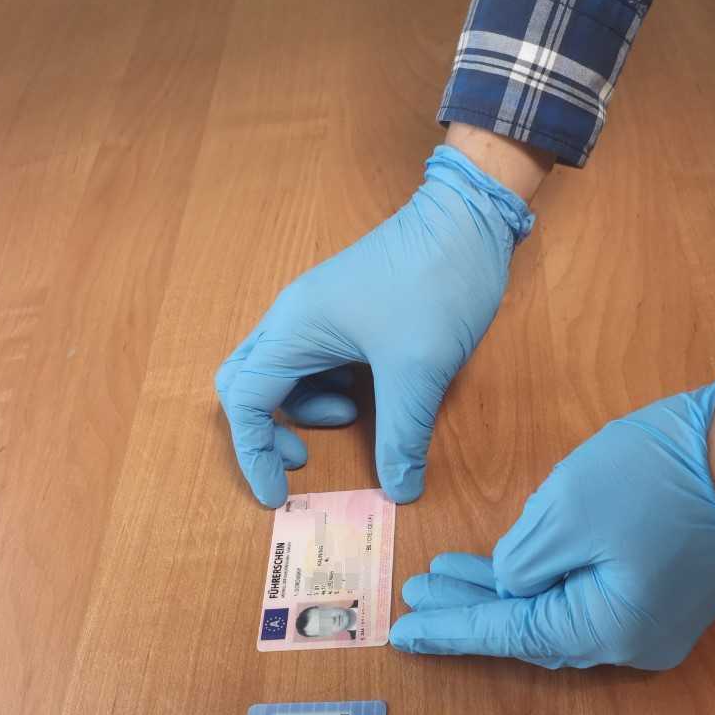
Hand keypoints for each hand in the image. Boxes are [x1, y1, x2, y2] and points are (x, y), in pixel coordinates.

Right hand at [215, 145, 533, 506]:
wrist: (469, 218)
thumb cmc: (436, 283)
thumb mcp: (419, 371)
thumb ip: (403, 436)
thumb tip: (400, 490)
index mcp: (295, 329)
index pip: (245, 401)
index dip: (255, 455)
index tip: (281, 496)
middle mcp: (293, 319)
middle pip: (248, 385)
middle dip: (267, 431)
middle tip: (304, 461)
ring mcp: (317, 313)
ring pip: (284, 376)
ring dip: (307, 410)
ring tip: (356, 417)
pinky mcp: (342, 313)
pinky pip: (315, 363)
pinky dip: (328, 391)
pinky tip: (367, 394)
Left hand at [390, 371, 714, 670]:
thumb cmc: (660, 474)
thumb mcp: (567, 510)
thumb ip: (521, 559)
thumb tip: (509, 582)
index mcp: (603, 631)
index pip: (507, 635)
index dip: (450, 630)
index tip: (401, 632)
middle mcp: (630, 643)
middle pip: (531, 631)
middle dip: (471, 607)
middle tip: (417, 592)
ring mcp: (654, 623)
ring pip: (558, 613)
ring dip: (505, 590)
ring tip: (447, 572)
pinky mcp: (665, 594)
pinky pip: (587, 597)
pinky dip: (545, 580)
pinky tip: (510, 560)